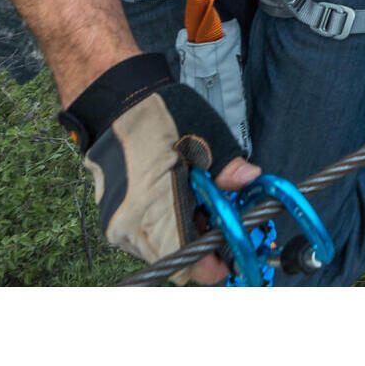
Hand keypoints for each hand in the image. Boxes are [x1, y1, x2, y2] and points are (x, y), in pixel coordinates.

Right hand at [60, 53, 259, 283]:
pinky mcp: (113, 216)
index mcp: (152, 211)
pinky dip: (167, 224)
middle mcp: (128, 227)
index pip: (184, 263)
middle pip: (174, 258)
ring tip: (200, 202)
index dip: (211, 264)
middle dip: (201, 245)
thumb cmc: (157, 116)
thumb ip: (227, 168)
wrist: (116, 101)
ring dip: (184, 234)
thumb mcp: (203, 137)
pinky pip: (145, 235)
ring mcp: (117, 223)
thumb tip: (251, 180)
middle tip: (219, 220)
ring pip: (160, 248)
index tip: (230, 254)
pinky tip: (179, 198)